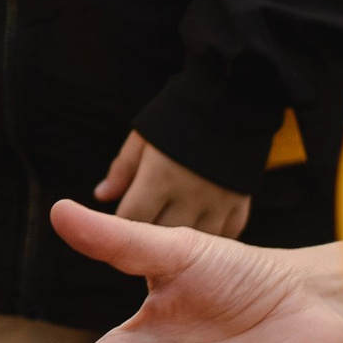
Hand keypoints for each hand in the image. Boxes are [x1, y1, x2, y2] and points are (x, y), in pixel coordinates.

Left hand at [94, 131, 250, 235]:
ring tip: (171, 238)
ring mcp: (218, 202)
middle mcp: (189, 196)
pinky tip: (201, 234)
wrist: (233, 98)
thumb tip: (102, 196)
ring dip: (180, 242)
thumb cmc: (178, 116)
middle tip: (141, 232)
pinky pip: (225, 235)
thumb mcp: (142, 137)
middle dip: (147, 237)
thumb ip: (122, 169)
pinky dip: (210, 237)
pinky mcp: (240, 203)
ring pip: (194, 244)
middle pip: (160, 238)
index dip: (120, 225)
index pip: (130, 221)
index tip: (118, 223)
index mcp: (159, 178)